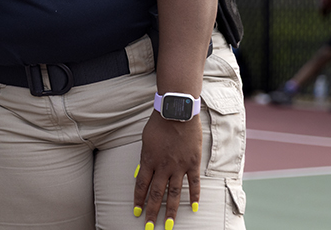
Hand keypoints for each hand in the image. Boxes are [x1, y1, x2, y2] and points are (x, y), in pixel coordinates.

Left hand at [133, 112, 200, 228]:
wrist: (176, 112)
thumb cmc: (158, 124)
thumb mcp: (145, 141)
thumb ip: (144, 159)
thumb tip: (140, 175)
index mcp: (148, 160)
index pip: (141, 186)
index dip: (138, 200)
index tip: (135, 212)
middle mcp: (163, 167)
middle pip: (156, 194)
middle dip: (152, 212)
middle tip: (149, 227)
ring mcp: (179, 166)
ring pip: (174, 194)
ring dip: (171, 211)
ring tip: (169, 225)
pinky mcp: (193, 163)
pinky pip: (194, 183)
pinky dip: (194, 196)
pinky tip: (193, 208)